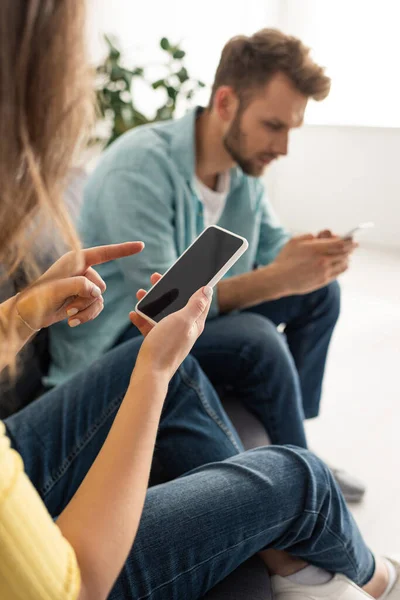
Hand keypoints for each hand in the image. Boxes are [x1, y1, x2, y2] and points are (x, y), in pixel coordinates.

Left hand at [16, 242, 143, 329]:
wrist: (30, 313)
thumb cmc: (40, 296)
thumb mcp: (60, 288)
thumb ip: (82, 286)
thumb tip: (98, 293)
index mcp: (76, 259)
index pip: (105, 253)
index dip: (123, 250)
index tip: (141, 245)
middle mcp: (82, 270)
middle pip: (101, 285)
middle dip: (87, 298)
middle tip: (67, 303)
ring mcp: (83, 285)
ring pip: (100, 300)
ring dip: (85, 310)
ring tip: (68, 313)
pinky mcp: (83, 299)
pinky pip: (96, 308)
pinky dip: (86, 316)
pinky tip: (71, 321)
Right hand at [130, 273, 211, 379]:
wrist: (149, 373)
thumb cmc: (167, 346)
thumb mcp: (183, 321)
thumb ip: (195, 305)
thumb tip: (207, 290)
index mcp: (195, 323)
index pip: (201, 300)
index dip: (197, 285)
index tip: (190, 271)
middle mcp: (184, 328)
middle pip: (178, 303)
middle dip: (168, 289)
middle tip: (156, 277)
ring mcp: (170, 334)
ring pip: (162, 312)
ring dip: (151, 302)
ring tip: (140, 293)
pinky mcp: (157, 340)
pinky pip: (149, 325)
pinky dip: (141, 319)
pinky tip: (133, 314)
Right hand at [272, 234, 356, 294]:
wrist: (279, 279)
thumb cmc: (285, 259)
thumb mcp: (295, 241)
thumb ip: (311, 235)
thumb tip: (324, 235)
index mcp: (317, 249)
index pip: (341, 243)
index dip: (350, 240)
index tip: (353, 238)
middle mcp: (323, 261)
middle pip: (345, 253)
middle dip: (350, 248)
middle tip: (352, 245)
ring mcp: (324, 272)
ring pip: (344, 264)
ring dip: (346, 258)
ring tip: (344, 255)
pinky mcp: (323, 281)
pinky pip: (338, 273)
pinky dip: (341, 267)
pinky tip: (338, 264)